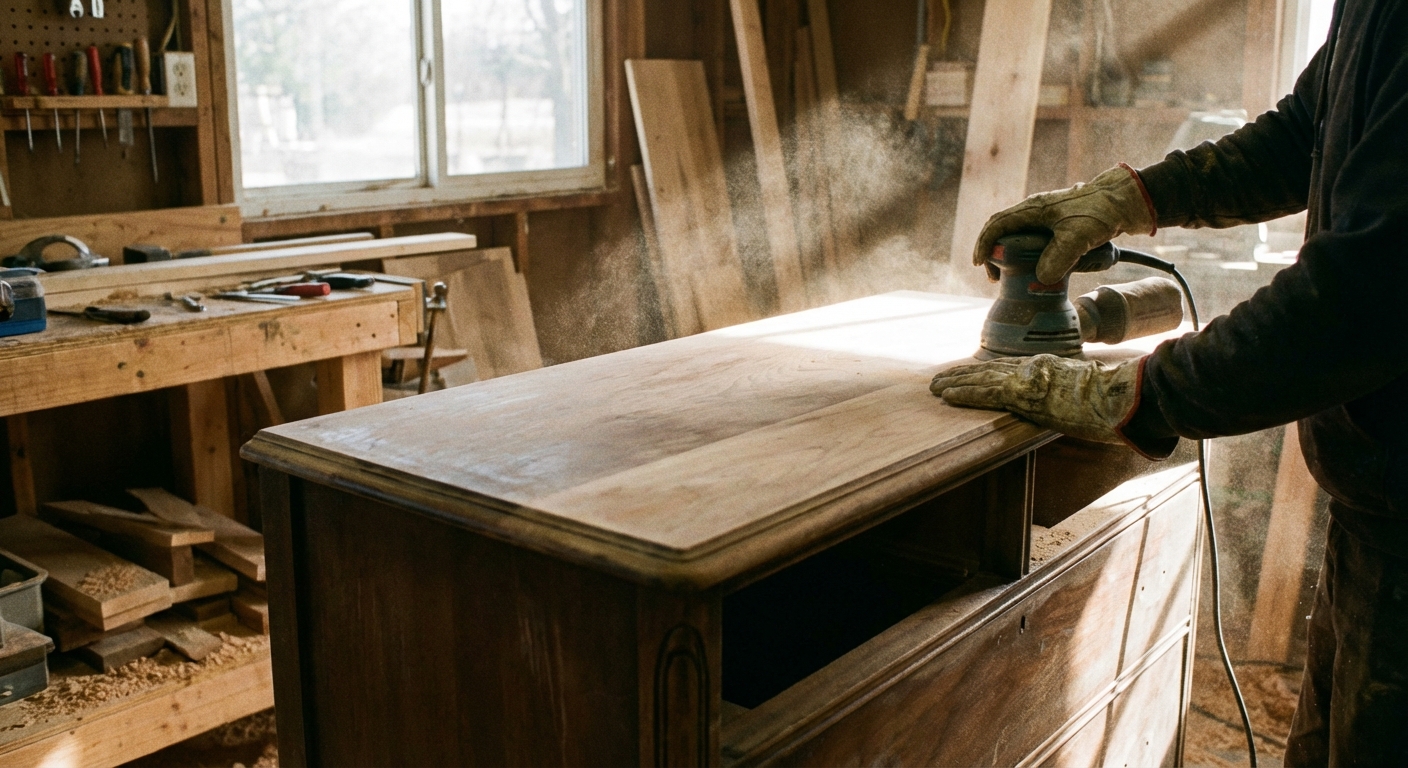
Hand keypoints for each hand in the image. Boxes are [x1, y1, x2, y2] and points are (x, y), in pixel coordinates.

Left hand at [930, 355, 1142, 444]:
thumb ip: (1071, 389)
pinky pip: (987, 394)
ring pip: (982, 379)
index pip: (1006, 367)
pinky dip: (965, 394)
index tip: (964, 373)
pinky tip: (947, 395)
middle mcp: (1032, 367)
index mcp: (1046, 365)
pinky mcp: (1024, 394)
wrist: (1120, 397)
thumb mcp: (1088, 389)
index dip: (982, 371)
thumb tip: (1070, 400)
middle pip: (988, 369)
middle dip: (961, 375)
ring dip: (954, 383)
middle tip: (938, 379)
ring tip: (933, 387)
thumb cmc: (1112, 398)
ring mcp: (1027, 380)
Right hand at [972, 165, 1155, 284]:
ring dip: (1014, 258)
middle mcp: (1036, 212)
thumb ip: (1059, 258)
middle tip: (995, 277)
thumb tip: (1041, 278)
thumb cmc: (1102, 211)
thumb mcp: (1079, 236)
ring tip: (1015, 278)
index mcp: (1033, 209)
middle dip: (996, 255)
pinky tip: (1040, 270)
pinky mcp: (1060, 227)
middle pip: (1005, 233)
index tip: (979, 263)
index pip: (997, 224)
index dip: (984, 244)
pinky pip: (1037, 243)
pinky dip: (1032, 258)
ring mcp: (1048, 219)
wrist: (1128, 200)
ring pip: (1021, 239)